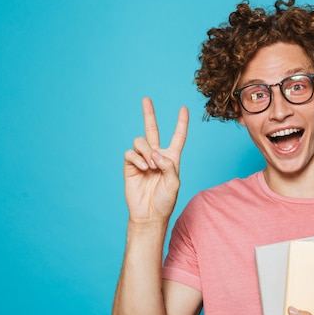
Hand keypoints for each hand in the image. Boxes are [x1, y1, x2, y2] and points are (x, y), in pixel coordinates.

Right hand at [124, 97, 188, 223]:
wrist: (149, 214)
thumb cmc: (165, 200)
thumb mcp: (174, 183)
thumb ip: (168, 165)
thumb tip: (154, 153)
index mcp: (172, 158)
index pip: (177, 137)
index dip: (181, 123)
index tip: (183, 109)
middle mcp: (156, 156)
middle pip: (152, 130)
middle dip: (149, 114)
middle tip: (146, 99)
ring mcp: (142, 160)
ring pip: (140, 141)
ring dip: (146, 151)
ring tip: (150, 166)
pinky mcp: (130, 166)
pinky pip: (130, 153)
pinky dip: (137, 158)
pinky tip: (143, 168)